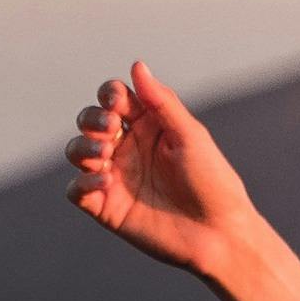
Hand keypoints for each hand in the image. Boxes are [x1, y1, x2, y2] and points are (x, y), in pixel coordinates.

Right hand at [62, 60, 256, 275]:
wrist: (222, 236)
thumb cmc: (214, 183)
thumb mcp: (190, 137)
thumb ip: (162, 102)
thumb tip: (137, 64)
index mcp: (149, 127)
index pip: (114, 98)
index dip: (109, 95)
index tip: (117, 104)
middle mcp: (129, 149)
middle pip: (90, 120)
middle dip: (92, 119)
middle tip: (110, 129)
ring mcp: (116, 177)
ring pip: (78, 151)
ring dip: (82, 148)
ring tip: (103, 155)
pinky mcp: (108, 207)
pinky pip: (76, 191)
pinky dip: (82, 184)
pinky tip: (104, 183)